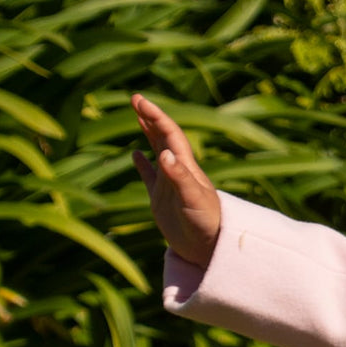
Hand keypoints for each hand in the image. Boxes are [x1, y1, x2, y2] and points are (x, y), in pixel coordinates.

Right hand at [131, 94, 220, 268]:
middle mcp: (178, 171)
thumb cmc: (207, 224)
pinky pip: (150, 176)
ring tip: (138, 117)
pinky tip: (135, 154)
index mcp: (186, 167)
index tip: (140, 101)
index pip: (169, 135)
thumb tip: (164, 154)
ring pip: (157, 152)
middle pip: (163, 137)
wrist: (210, 247)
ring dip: (148, 134)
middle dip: (150, 118)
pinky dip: (142, 164)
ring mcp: (169, 185)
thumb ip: (179, 178)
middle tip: (135, 98)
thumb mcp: (193, 199)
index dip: (155, 116)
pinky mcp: (162, 200)